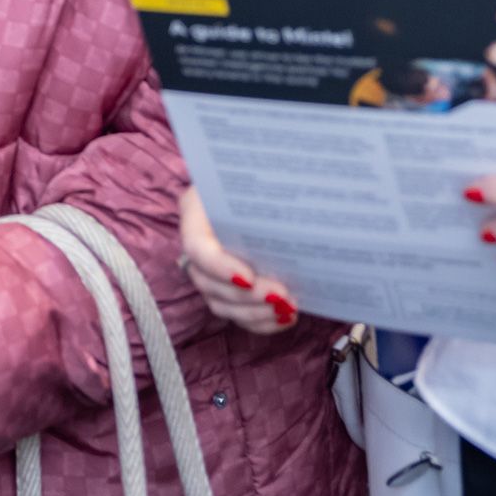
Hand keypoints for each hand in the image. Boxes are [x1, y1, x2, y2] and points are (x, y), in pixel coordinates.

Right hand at [179, 185, 296, 331]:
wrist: (270, 182)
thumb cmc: (266, 174)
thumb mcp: (265, 176)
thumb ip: (270, 196)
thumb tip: (299, 219)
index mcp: (196, 210)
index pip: (197, 247)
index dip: (221, 268)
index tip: (250, 277)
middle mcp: (197, 242)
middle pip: (207, 280)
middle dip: (245, 296)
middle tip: (281, 296)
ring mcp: (208, 268)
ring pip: (219, 302)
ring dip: (253, 312)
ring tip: (287, 309)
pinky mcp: (225, 287)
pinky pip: (234, 313)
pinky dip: (258, 320)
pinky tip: (284, 317)